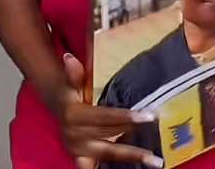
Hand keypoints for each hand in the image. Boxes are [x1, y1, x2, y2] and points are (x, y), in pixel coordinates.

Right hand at [51, 53, 162, 168]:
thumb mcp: (73, 83)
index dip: (128, 117)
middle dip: (134, 147)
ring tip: (154, 162)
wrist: (58, 108)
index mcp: (75, 115)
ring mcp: (77, 150)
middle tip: (157, 157)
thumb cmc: (72, 94)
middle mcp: (75, 136)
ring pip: (108, 153)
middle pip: (109, 139)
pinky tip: (135, 166)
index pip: (106, 117)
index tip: (150, 116)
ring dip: (131, 157)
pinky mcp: (79, 158)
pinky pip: (94, 167)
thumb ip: (74, 74)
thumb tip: (69, 57)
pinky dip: (109, 167)